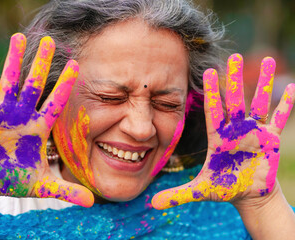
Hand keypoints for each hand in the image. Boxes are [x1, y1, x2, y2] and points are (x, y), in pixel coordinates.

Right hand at [0, 33, 93, 206]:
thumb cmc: (15, 178)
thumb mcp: (43, 185)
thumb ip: (67, 191)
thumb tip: (92, 204)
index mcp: (39, 127)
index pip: (56, 102)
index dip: (65, 85)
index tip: (76, 65)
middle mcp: (23, 115)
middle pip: (34, 84)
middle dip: (42, 64)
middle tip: (51, 41)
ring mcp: (3, 113)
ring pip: (9, 83)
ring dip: (13, 61)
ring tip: (19, 38)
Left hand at [152, 53, 294, 208]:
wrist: (248, 194)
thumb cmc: (225, 188)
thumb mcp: (200, 191)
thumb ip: (177, 195)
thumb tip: (151, 204)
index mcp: (219, 137)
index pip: (214, 111)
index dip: (213, 93)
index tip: (209, 72)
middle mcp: (236, 129)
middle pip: (236, 100)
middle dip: (236, 79)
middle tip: (235, 56)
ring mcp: (256, 132)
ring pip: (260, 102)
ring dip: (265, 83)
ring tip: (270, 60)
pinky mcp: (272, 139)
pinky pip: (280, 118)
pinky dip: (286, 104)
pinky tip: (293, 87)